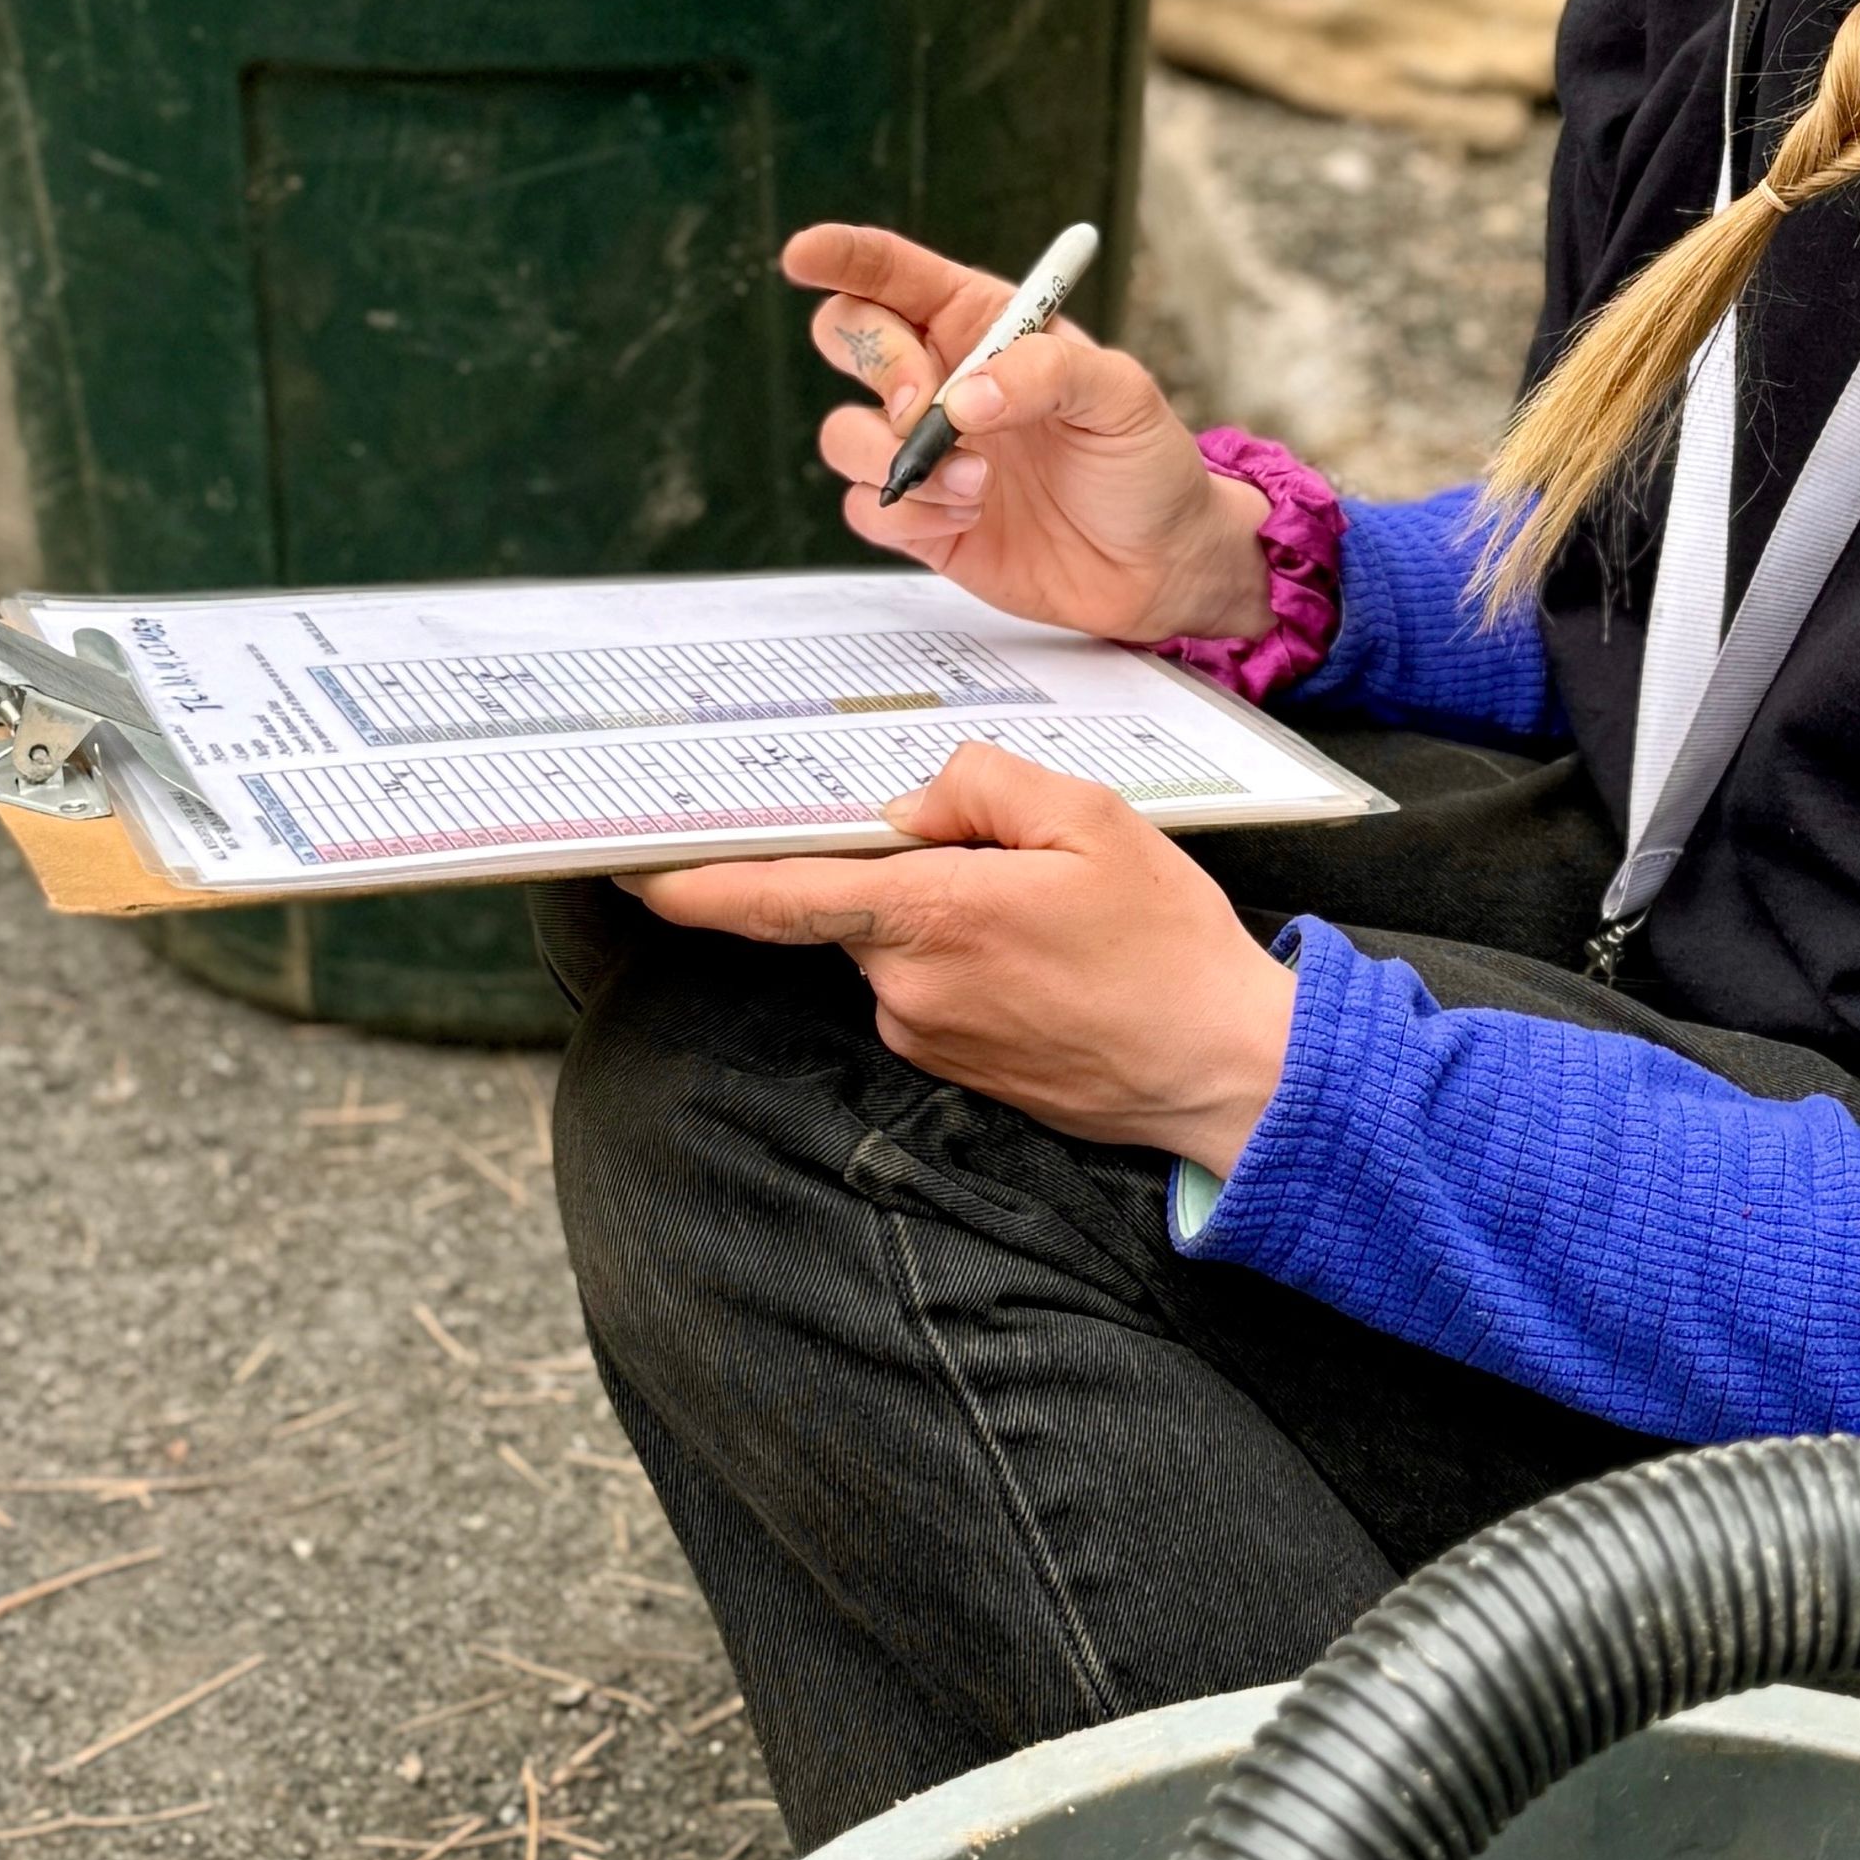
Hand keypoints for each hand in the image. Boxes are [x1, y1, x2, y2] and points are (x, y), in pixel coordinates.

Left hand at [630, 742, 1298, 1166]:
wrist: (1228, 1072)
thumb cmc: (1170, 946)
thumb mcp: (1095, 820)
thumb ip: (983, 788)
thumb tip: (909, 805)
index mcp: (933, 916)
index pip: (778, 895)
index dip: (694, 881)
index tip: (631, 865)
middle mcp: (909, 988)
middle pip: (857, 903)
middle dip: (907, 868)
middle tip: (1015, 861)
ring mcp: (928, 1038)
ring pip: (897, 945)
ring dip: (948, 917)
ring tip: (1058, 921)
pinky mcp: (955, 1070)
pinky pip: (930, 990)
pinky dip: (971, 963)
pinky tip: (1054, 965)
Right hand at [785, 219, 1270, 644]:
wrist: (1158, 563)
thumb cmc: (1145, 462)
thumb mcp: (1123, 396)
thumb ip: (1047, 374)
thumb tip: (961, 399)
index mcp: (982, 324)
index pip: (894, 273)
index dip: (842, 257)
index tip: (803, 256)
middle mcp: (940, 377)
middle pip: (845, 335)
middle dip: (876, 364)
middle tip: (928, 404)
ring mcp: (924, 451)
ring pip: (843, 433)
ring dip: (901, 458)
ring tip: (982, 484)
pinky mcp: (919, 520)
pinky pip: (865, 508)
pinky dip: (911, 514)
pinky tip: (972, 519)